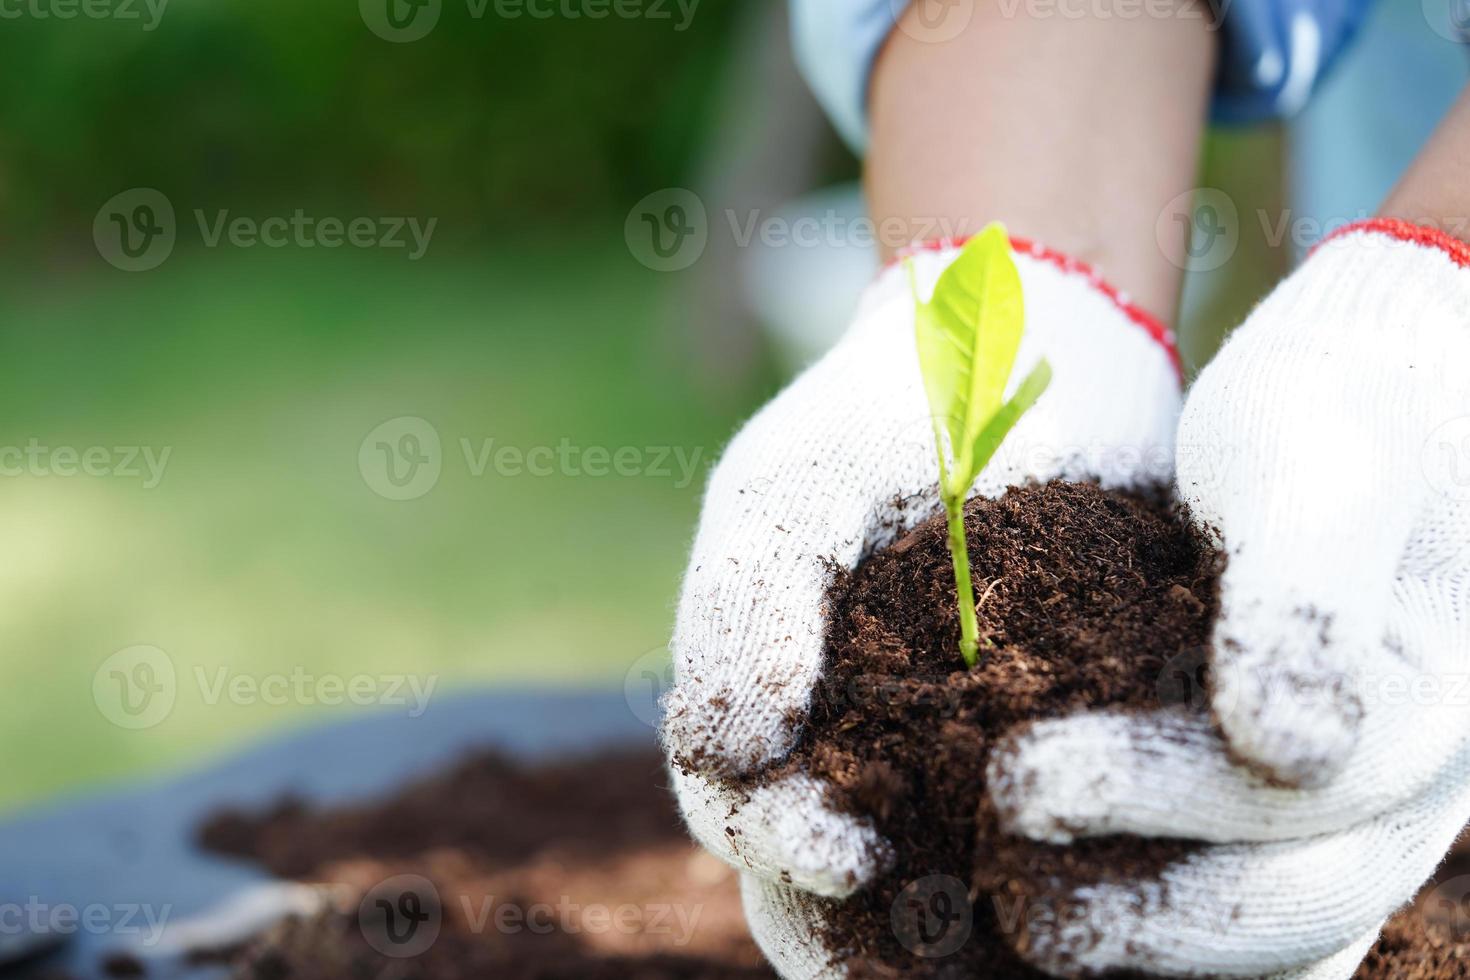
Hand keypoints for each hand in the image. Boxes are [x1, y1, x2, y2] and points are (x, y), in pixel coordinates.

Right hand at [659, 237, 1181, 975]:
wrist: (1032, 351)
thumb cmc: (888, 412)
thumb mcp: (790, 490)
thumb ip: (742, 610)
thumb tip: (737, 754)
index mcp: (771, 700)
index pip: (742, 815)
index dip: (779, 856)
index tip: (848, 856)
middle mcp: (851, 745)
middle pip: (823, 887)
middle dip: (856, 939)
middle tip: (925, 954)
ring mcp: (951, 753)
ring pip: (930, 888)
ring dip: (949, 941)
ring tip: (1009, 963)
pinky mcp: (1054, 743)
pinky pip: (1042, 844)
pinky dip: (1051, 890)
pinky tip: (1095, 908)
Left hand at [988, 220, 1469, 976]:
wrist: (1360, 415)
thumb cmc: (1335, 424)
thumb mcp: (1321, 474)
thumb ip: (1308, 598)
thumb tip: (1289, 752)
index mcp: (1411, 713)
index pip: (1286, 800)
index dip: (1149, 803)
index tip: (1018, 780)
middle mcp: (1397, 796)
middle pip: (1286, 905)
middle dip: (1137, 913)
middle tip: (998, 883)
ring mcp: (1354, 821)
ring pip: (1273, 944)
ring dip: (1148, 960)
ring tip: (1011, 936)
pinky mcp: (1292, 824)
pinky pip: (1242, 927)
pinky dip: (1160, 955)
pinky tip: (1044, 951)